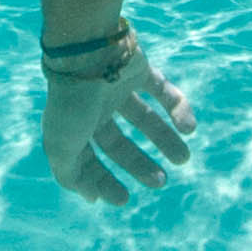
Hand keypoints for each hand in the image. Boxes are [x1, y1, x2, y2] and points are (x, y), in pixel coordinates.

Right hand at [34, 31, 193, 203]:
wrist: (87, 51)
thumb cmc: (72, 103)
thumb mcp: (62, 148)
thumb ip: (71, 175)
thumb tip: (91, 197)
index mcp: (73, 126)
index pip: (88, 160)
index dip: (103, 181)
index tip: (123, 199)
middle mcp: (95, 108)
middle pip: (119, 142)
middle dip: (140, 164)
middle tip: (161, 181)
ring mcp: (117, 87)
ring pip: (146, 118)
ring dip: (166, 140)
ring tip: (184, 159)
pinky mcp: (139, 69)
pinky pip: (164, 91)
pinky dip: (179, 108)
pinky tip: (189, 128)